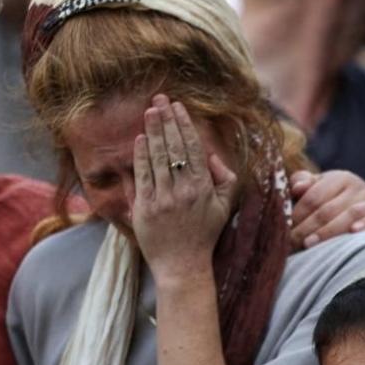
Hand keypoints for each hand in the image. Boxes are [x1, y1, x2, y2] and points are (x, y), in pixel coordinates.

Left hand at [132, 96, 239, 281]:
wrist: (183, 265)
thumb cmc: (204, 234)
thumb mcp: (224, 205)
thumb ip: (224, 178)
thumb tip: (211, 155)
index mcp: (203, 187)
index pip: (192, 148)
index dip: (184, 125)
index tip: (178, 107)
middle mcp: (184, 190)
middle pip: (173, 147)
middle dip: (166, 120)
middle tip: (159, 99)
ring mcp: (163, 199)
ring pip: (157, 158)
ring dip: (153, 132)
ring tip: (149, 111)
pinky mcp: (145, 208)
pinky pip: (142, 177)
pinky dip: (141, 157)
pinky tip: (140, 139)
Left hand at [289, 169, 364, 248]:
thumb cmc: (332, 209)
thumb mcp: (316, 195)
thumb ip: (303, 187)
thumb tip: (296, 187)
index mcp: (338, 178)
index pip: (312, 198)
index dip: (295, 215)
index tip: (281, 231)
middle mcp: (358, 186)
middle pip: (327, 210)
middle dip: (305, 229)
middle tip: (290, 245)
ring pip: (349, 215)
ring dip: (328, 231)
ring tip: (310, 244)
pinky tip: (354, 232)